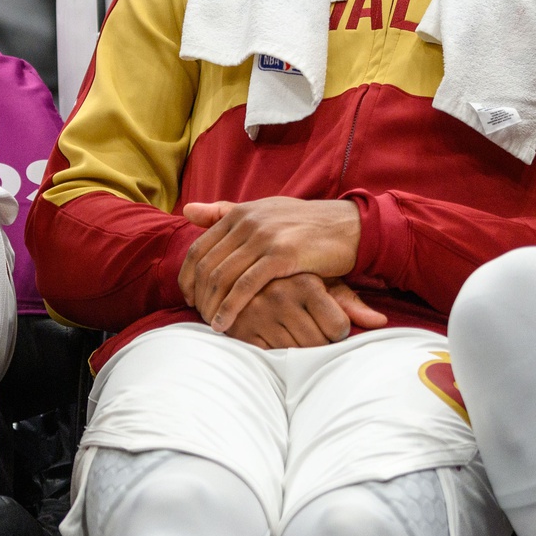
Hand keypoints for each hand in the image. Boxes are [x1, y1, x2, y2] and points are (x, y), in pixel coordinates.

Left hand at [178, 197, 361, 331]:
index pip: (199, 247)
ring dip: (211, 305)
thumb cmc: (306, 225)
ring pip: (222, 276)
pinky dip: (230, 308)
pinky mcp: (282, 255)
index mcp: (240, 213)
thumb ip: (225, 212)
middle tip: (197, 315)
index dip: (187, 276)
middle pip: (206, 264)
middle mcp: (248, 222)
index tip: (188, 297)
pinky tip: (224, 324)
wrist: (349, 227)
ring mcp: (264, 238)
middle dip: (198, 294)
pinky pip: (246, 286)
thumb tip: (187, 210)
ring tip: (209, 323)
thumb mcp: (264, 212)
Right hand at [221, 274, 386, 348]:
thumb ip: (350, 303)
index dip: (337, 331)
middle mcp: (280, 295)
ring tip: (291, 331)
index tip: (329, 324)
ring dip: (298, 351)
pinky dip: (276, 354)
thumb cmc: (293, 281)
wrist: (242, 275)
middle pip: (318, 344)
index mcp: (304, 282)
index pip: (338, 326)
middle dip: (318, 343)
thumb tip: (380, 322)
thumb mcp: (322, 284)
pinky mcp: (240, 329)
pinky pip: (270, 356)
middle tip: (308, 329)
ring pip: (296, 353)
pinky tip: (274, 337)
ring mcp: (257, 313)